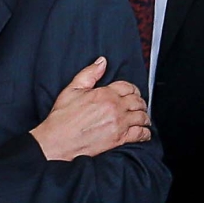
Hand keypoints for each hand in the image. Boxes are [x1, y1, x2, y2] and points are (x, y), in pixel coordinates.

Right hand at [29, 57, 149, 160]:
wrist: (58, 141)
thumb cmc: (62, 117)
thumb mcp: (72, 89)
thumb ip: (89, 73)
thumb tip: (102, 62)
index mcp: (105, 94)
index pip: (127, 86)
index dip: (131, 89)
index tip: (131, 93)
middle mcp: (115, 107)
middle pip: (137, 101)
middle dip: (139, 102)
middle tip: (138, 105)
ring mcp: (119, 123)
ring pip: (142, 116)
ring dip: (144, 116)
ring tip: (142, 117)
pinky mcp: (120, 139)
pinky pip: (141, 134)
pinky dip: (145, 132)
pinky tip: (143, 132)